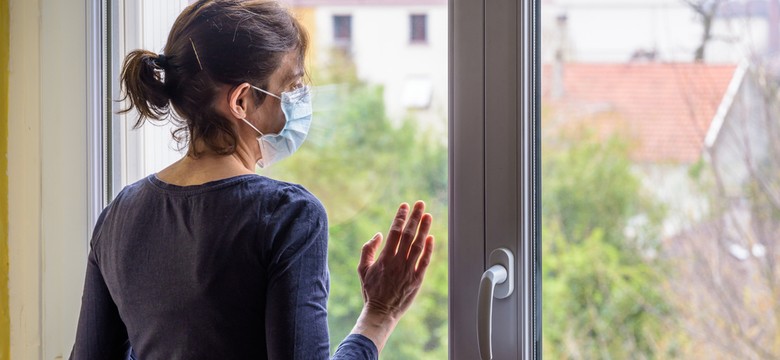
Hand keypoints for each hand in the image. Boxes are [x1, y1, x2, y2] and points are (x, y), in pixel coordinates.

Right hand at [350, 201, 434, 351]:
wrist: (381, 312)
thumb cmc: (371, 291)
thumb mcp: (362, 269)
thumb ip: (368, 250)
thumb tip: (379, 234)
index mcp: (384, 258)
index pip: (394, 232)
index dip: (400, 217)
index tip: (405, 206)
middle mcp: (397, 262)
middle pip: (408, 234)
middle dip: (415, 217)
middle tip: (420, 204)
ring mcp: (408, 271)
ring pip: (418, 245)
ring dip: (424, 229)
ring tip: (428, 215)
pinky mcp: (417, 280)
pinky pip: (424, 262)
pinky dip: (428, 249)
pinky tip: (431, 238)